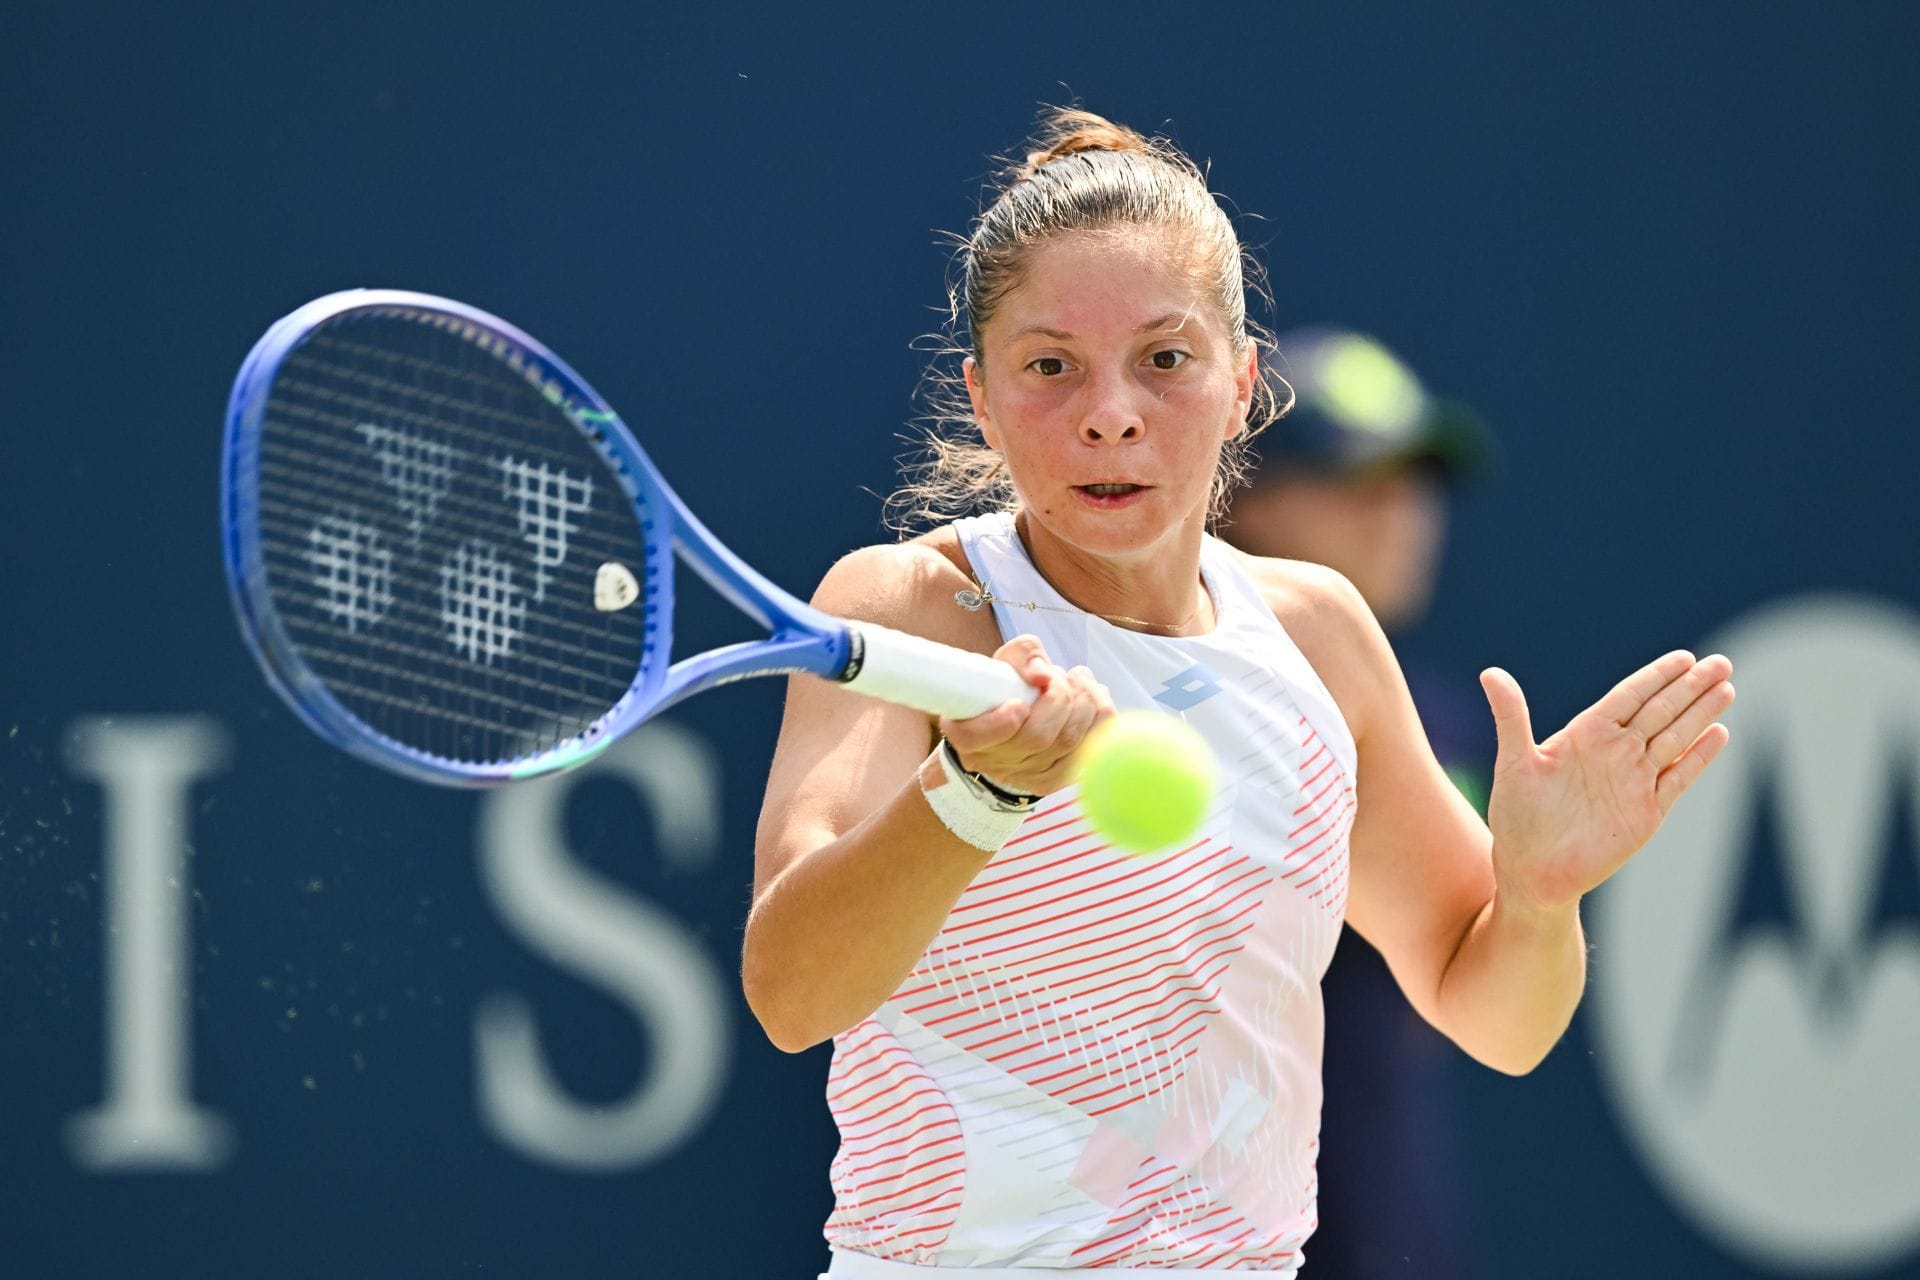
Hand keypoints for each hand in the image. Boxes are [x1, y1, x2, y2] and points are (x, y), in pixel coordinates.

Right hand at [940, 635, 1114, 796]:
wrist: (1015, 725)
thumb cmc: (1007, 689)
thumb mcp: (1005, 663)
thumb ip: (1021, 657)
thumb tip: (1042, 674)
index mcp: (968, 734)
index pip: (976, 738)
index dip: (1001, 723)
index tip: (1018, 703)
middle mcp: (994, 761)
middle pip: (1036, 737)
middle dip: (1060, 697)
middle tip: (1061, 676)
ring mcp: (1027, 776)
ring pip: (1068, 742)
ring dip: (1085, 702)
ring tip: (1079, 680)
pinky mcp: (1057, 780)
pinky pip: (1090, 750)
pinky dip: (1100, 719)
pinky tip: (1095, 699)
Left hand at [1480, 650, 1734, 914]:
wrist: (1533, 872)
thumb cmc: (1517, 817)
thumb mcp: (1514, 763)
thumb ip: (1511, 716)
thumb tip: (1490, 672)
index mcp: (1585, 736)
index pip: (1628, 697)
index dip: (1656, 677)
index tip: (1684, 658)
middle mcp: (1614, 753)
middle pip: (1660, 712)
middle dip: (1690, 688)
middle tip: (1721, 662)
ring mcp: (1634, 781)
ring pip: (1675, 739)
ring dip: (1701, 715)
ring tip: (1726, 688)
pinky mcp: (1647, 813)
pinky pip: (1678, 778)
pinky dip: (1699, 758)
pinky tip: (1718, 734)